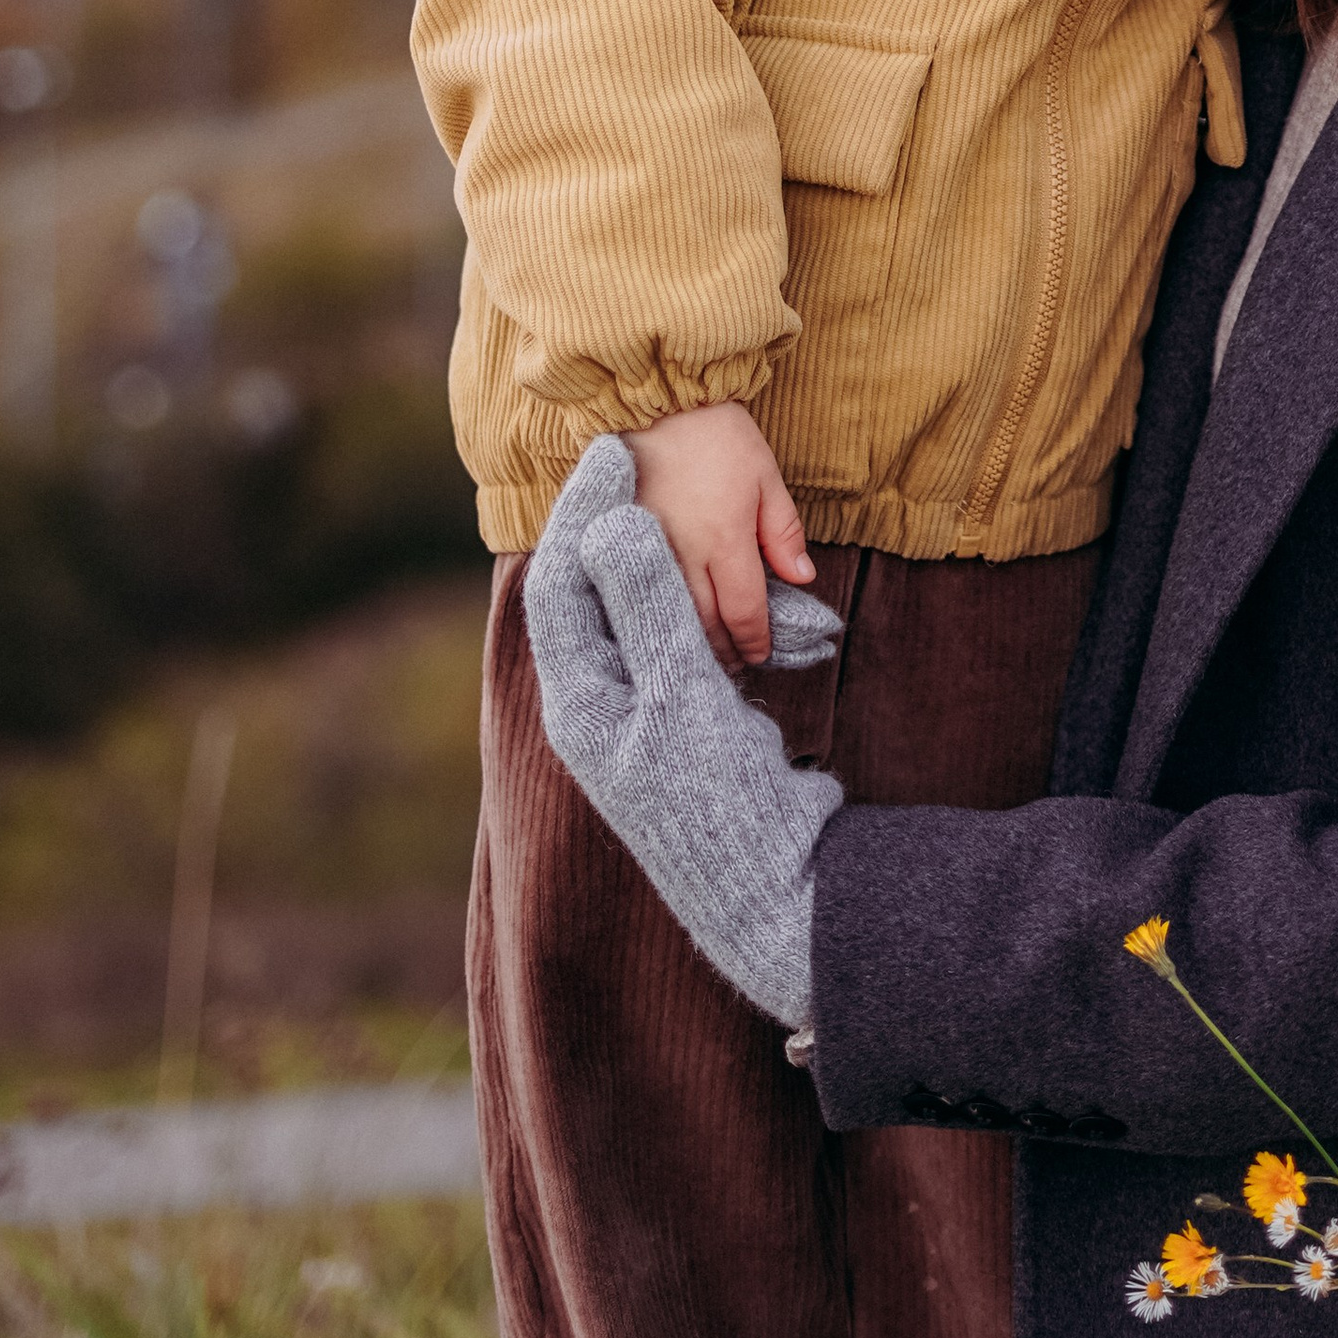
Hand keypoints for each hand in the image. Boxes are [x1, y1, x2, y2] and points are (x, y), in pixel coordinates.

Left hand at [523, 435, 844, 1026]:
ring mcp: (635, 714)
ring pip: (622, 608)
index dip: (582, 511)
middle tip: (631, 456)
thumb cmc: (720, 795)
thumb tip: (612, 523)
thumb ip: (647, 606)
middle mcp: (595, 704)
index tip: (618, 453)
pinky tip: (696, 563)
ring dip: (638, 551)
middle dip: (600, 521)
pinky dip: (673, 589)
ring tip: (660, 493)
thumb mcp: (682, 695)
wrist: (776, 885)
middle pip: (583, 591)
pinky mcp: (677, 718)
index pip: (560, 583)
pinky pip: (660, 632)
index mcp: (580, 700)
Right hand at [630, 399, 815, 666]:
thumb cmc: (717, 435)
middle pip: (706, 628)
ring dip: (691, 643)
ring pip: (670, 619)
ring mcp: (647, 553)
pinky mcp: (620, 544)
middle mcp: (684, 555)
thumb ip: (783, 532)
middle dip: (725, 653)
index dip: (757, 642)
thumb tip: (801, 579)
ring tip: (706, 655)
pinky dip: (656, 619)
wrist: (656, 401)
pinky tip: (665, 626)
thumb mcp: (765, 476)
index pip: (744, 613)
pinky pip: (639, 597)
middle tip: (737, 664)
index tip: (764, 654)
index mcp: (725, 540)